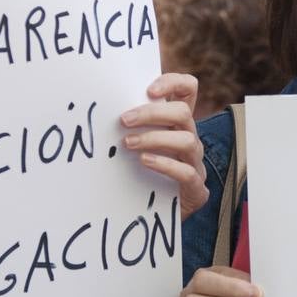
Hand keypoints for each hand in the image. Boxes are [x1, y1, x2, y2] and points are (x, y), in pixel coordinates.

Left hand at [121, 73, 207, 217]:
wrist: (155, 214)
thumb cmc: (141, 172)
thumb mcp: (137, 142)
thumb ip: (130, 125)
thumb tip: (100, 105)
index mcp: (177, 122)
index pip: (188, 89)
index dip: (173, 83)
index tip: (149, 90)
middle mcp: (190, 137)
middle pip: (183, 113)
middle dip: (152, 113)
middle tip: (124, 120)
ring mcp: (195, 163)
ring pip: (187, 140)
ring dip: (155, 138)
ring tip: (128, 143)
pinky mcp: (196, 189)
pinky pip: (187, 172)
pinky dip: (165, 164)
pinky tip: (144, 162)